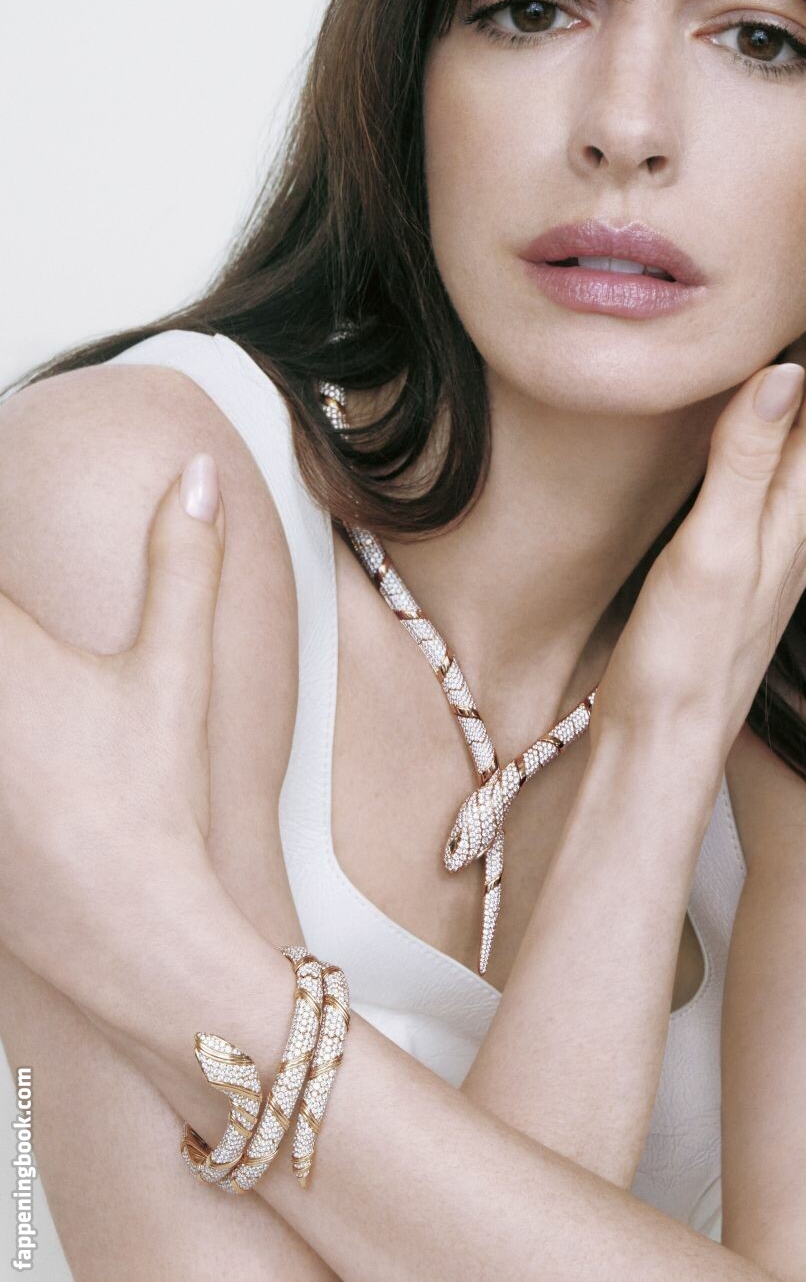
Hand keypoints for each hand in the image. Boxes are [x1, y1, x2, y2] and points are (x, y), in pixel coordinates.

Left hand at [0, 454, 226, 986]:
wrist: (127, 923)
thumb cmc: (151, 795)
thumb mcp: (174, 670)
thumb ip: (182, 562)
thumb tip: (195, 474)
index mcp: (2, 647)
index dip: (5, 576)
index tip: (34, 618)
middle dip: (10, 641)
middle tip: (42, 674)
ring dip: (6, 693)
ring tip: (38, 719)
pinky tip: (26, 768)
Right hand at [589, 263, 805, 760]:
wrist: (666, 741)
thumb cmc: (687, 657)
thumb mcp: (715, 550)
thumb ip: (746, 459)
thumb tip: (784, 368)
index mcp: (805, 501)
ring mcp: (781, 528)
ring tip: (796, 300)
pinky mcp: (750, 544)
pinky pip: (780, 450)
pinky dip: (777, 402)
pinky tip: (749, 394)